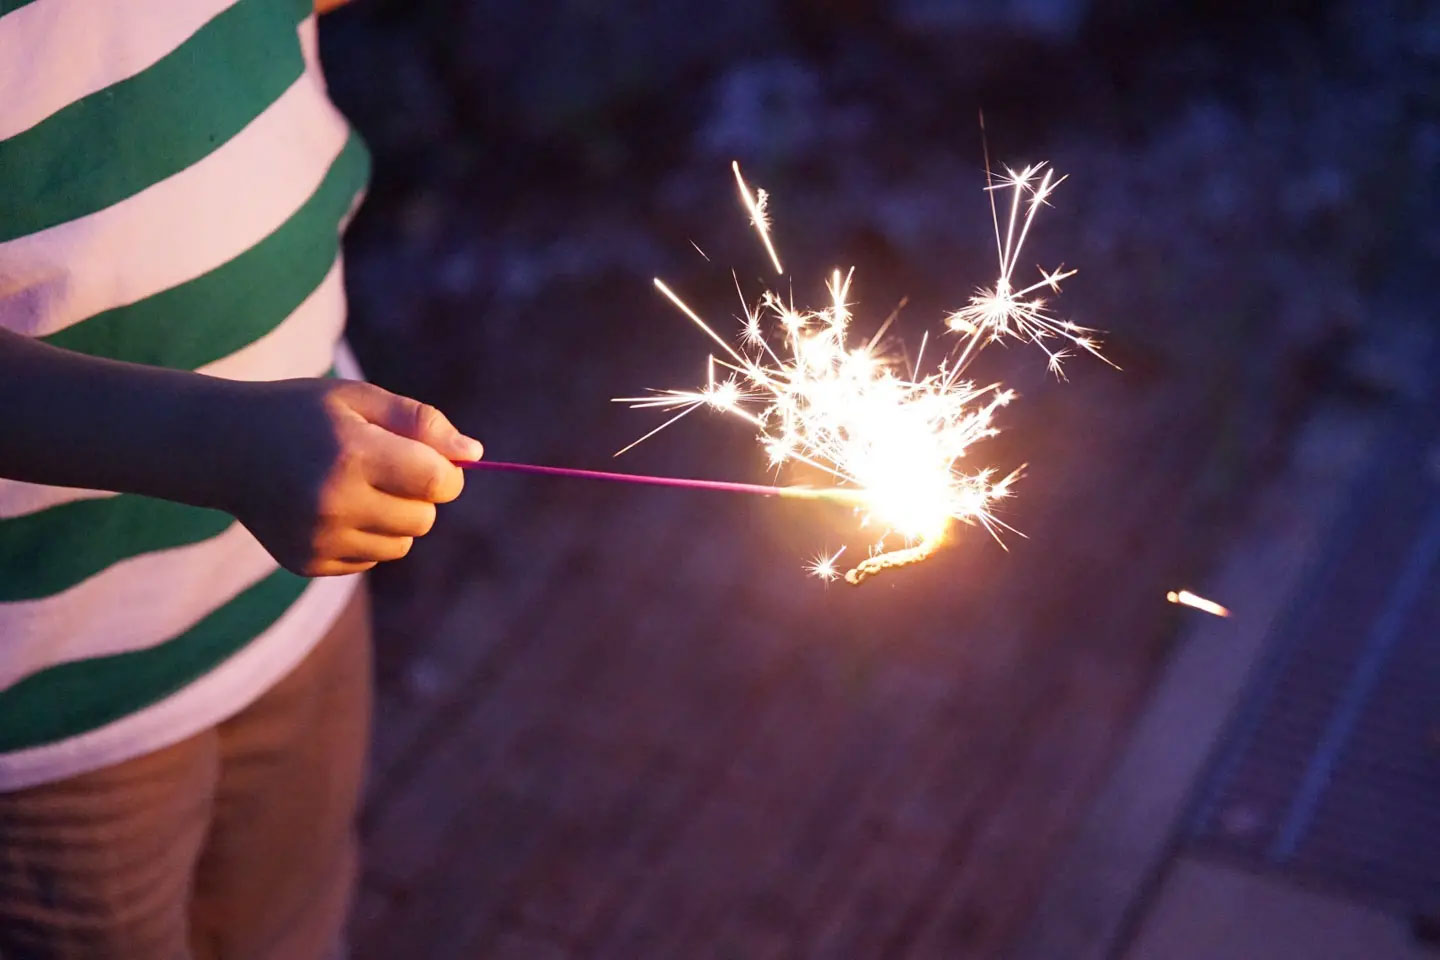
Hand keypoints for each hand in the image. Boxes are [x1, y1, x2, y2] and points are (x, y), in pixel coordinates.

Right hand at [223, 378, 482, 575]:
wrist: (224, 446)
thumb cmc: (303, 414)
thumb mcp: (359, 398)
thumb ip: (421, 422)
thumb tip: (475, 453)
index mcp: (352, 454)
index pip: (439, 482)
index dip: (446, 471)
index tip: (429, 459)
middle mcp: (334, 503)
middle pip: (424, 518)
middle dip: (419, 495)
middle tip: (385, 469)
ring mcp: (317, 538)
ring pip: (401, 545)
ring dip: (395, 519)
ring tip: (357, 488)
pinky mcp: (306, 562)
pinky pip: (369, 559)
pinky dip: (365, 537)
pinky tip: (332, 508)